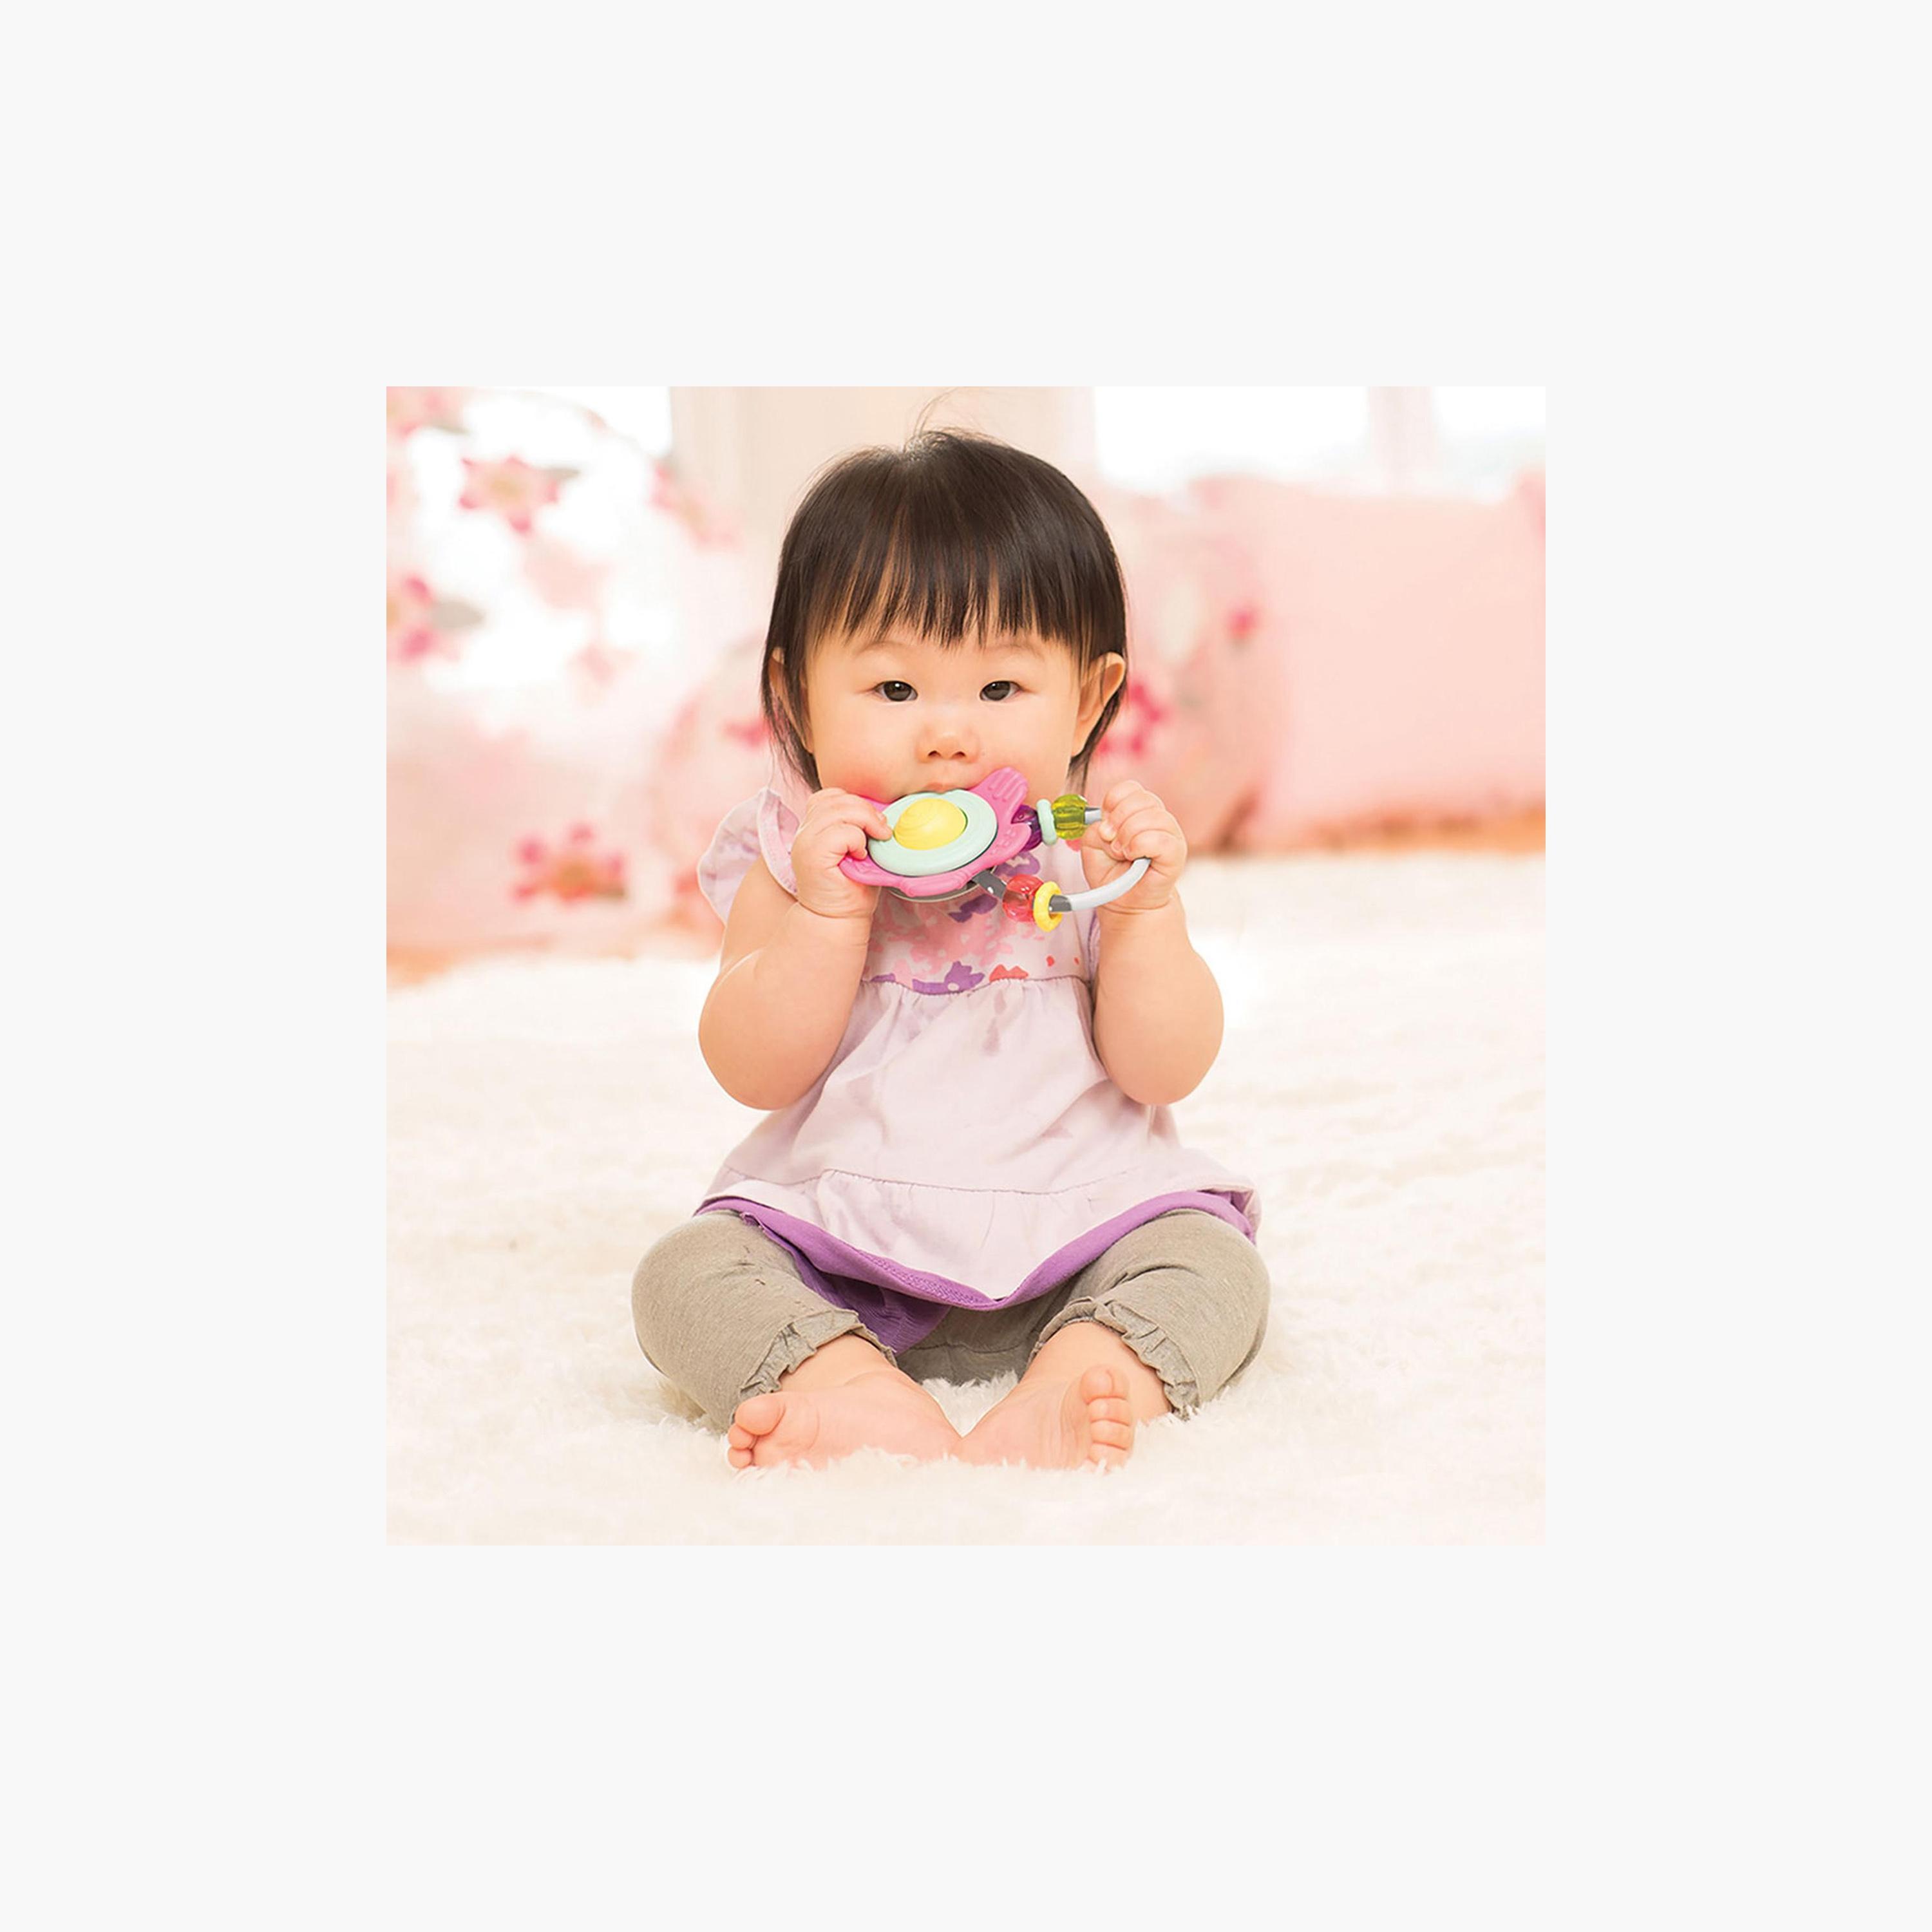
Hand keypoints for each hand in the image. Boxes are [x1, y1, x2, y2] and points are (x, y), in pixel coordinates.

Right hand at [792, 787, 893, 924]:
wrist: (838, 920)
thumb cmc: (852, 887)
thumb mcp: (858, 849)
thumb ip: (860, 826)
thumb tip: (883, 810)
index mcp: (812, 828)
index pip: (829, 795)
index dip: (855, 803)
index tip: (873, 824)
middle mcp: (804, 832)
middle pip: (836, 798)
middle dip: (867, 810)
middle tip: (883, 831)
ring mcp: (805, 843)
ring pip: (839, 810)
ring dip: (865, 822)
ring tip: (875, 842)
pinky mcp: (812, 856)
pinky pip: (841, 833)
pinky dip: (857, 840)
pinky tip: (860, 856)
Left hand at [1079, 779, 1184, 914]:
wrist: (1124, 901)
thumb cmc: (1111, 872)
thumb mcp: (1092, 845)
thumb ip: (1094, 828)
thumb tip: (1108, 826)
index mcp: (1139, 810)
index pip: (1130, 788)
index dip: (1113, 801)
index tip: (1105, 824)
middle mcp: (1158, 818)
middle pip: (1142, 798)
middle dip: (1118, 819)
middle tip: (1111, 841)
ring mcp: (1170, 834)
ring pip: (1152, 816)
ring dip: (1128, 834)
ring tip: (1122, 852)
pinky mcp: (1176, 853)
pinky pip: (1161, 839)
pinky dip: (1140, 845)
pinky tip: (1133, 856)